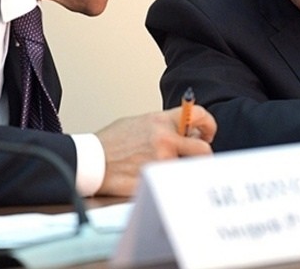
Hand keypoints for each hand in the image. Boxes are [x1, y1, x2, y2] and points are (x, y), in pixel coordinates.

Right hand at [94, 104, 215, 195]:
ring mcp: (161, 161)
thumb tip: (184, 131)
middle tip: (193, 159)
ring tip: (166, 170)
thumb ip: (164, 125)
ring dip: (182, 171)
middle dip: (201, 157)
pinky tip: (156, 181)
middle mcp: (164, 139)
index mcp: (161, 121)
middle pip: (203, 150)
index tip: (205, 134)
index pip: (199, 115)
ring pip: (188, 170)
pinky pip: (173, 184)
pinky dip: (169, 185)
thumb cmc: (111, 143)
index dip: (208, 125)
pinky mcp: (155, 180)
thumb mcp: (139, 122)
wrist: (91, 161)